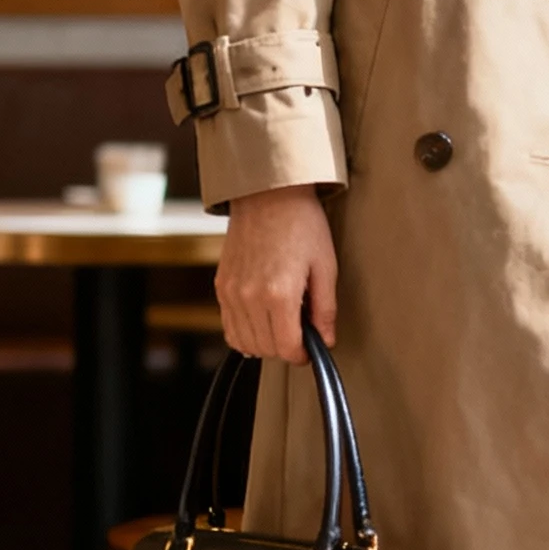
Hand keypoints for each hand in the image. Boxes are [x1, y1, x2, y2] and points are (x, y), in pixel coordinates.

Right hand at [216, 183, 337, 363]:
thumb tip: (327, 340)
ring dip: (264, 344)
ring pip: (244, 342)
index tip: (309, 350)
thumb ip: (325, 309)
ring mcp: (231, 292)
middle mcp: (249, 297)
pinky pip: (228, 326)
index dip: (301, 355)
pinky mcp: (221, 285)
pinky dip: (245, 333)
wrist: (268, 195)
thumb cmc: (301, 224)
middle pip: (264, 348)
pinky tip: (261, 322)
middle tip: (300, 335)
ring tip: (281, 327)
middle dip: (285, 349)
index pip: (285, 347)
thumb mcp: (325, 266)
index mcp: (279, 293)